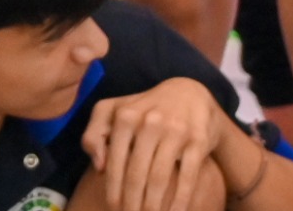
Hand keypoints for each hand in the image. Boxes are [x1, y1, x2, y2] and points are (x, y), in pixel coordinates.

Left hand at [81, 81, 235, 210]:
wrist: (189, 93)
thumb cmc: (144, 109)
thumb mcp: (114, 111)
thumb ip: (95, 133)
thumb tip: (99, 165)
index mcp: (126, 116)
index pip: (116, 162)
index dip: (113, 190)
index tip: (113, 208)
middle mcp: (150, 121)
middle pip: (136, 174)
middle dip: (132, 203)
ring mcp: (176, 130)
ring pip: (160, 178)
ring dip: (152, 206)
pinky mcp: (198, 140)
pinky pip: (188, 177)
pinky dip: (180, 201)